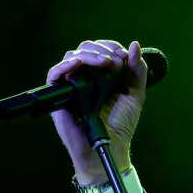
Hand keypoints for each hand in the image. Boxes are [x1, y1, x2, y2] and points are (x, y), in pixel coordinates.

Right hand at [47, 39, 146, 184]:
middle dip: (102, 50)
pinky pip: (54, 73)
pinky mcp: (58, 95)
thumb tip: (135, 45)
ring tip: (105, 63)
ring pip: (72, 57)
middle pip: (86, 49)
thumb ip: (137, 71)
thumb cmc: (121, 124)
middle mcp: (85, 77)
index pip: (102, 50)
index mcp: (102, 75)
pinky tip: (78, 64)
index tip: (125, 56)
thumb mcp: (135, 94)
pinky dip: (65, 65)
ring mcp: (71, 85)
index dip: (112, 47)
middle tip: (116, 62)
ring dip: (89, 55)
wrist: (110, 146)